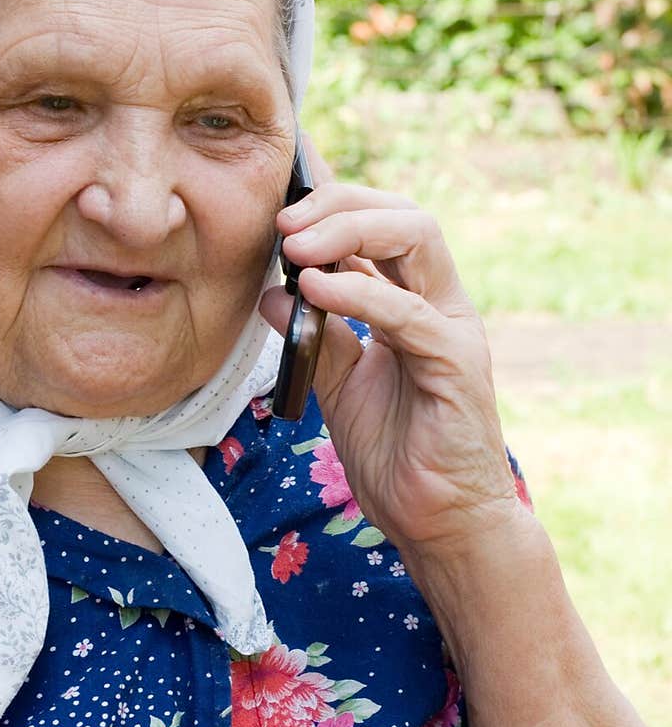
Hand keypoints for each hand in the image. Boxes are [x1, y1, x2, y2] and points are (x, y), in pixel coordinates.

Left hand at [260, 179, 522, 553]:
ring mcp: (453, 329)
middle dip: (340, 204)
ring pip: (417, 238)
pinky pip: (408, 311)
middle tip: (283, 223)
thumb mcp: (340, 384)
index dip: (334, 208)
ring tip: (294, 245)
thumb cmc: (397, 454)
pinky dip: (358, 291)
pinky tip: (314, 288)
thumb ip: (314, 337)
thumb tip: (271, 292)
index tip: (279, 219)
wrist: (439, 522)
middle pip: (404, 215)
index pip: (384, 225)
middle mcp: (440, 304)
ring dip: (348, 231)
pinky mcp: (456, 363)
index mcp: (416, 303)